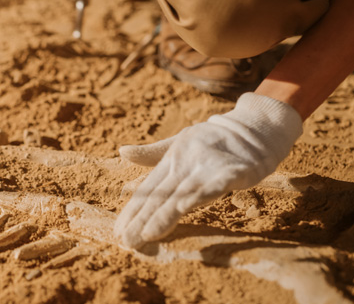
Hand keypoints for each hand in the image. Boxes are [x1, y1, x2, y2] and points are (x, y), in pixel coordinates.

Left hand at [114, 93, 302, 248]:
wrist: (251, 129)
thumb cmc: (212, 139)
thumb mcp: (179, 142)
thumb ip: (152, 153)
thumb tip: (121, 152)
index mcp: (173, 157)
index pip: (150, 187)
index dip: (134, 209)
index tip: (119, 230)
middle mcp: (186, 162)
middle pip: (162, 193)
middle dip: (143, 218)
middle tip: (126, 241)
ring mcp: (208, 165)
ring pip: (184, 192)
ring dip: (165, 213)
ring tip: (147, 234)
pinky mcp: (232, 170)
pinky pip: (215, 185)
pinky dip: (200, 195)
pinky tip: (185, 207)